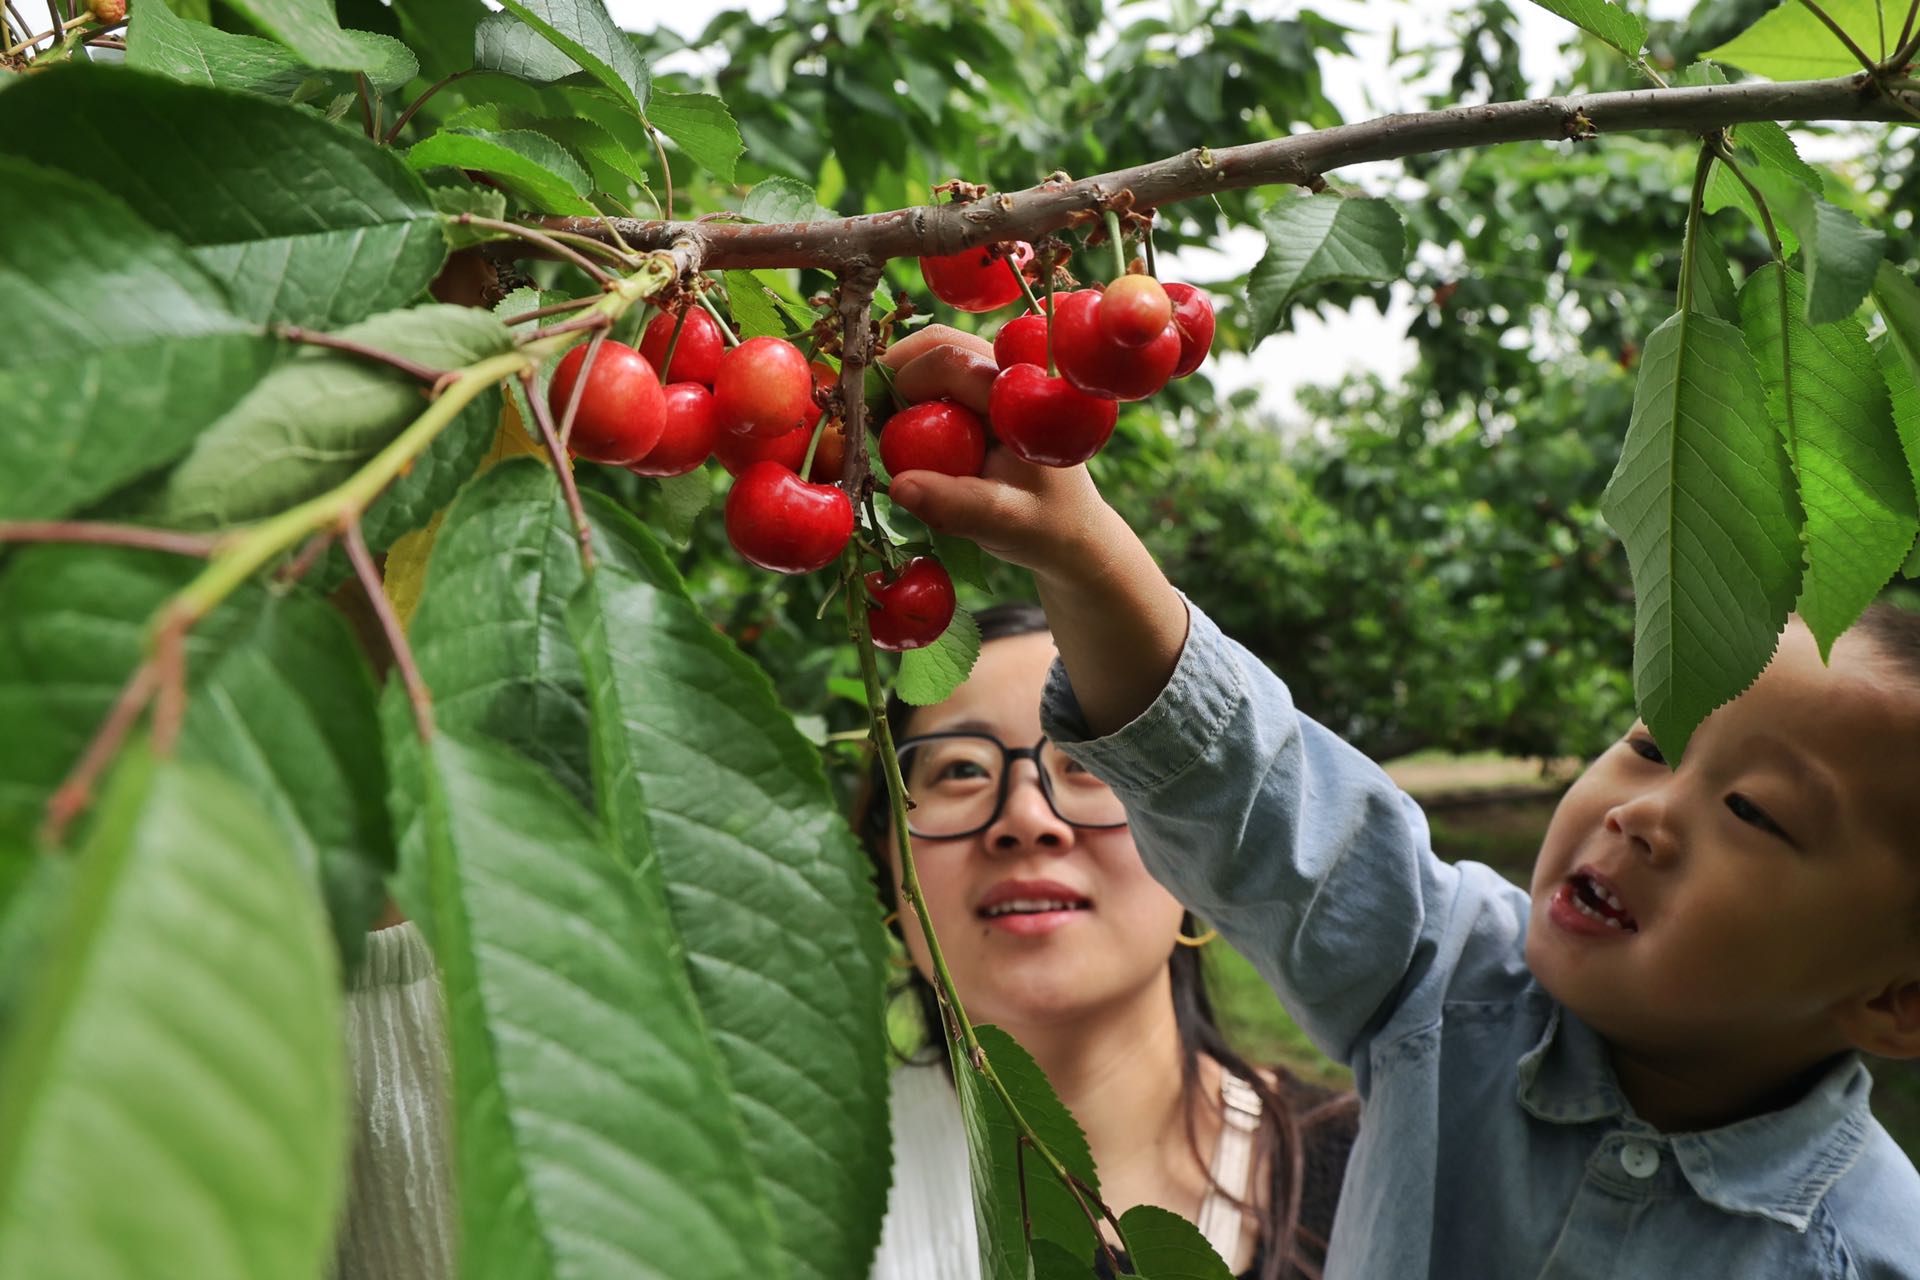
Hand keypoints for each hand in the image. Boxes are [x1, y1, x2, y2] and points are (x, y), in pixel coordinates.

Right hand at [879, 325, 1116, 577]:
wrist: (1070, 532)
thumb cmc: (1042, 526)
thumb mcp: (1002, 523)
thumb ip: (954, 506)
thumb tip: (899, 486)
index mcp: (1022, 398)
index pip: (951, 360)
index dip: (903, 379)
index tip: (875, 420)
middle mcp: (1014, 376)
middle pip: (941, 343)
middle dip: (895, 370)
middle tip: (868, 413)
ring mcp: (1001, 381)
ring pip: (939, 356)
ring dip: (903, 382)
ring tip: (883, 425)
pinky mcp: (989, 394)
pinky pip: (942, 380)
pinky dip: (915, 397)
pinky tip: (902, 432)